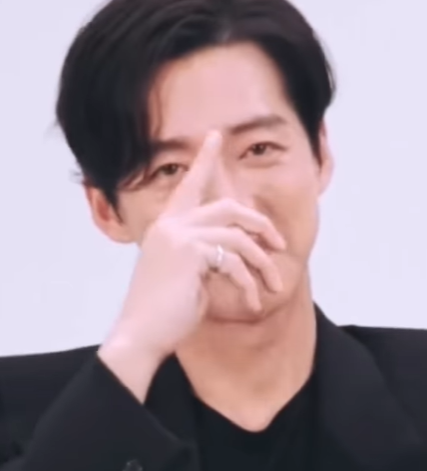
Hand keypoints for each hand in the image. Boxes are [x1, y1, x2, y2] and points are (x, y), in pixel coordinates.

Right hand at [99, 131, 284, 397]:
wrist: (141, 334)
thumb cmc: (164, 312)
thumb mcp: (186, 277)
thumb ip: (205, 257)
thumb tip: (235, 256)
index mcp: (167, 227)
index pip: (189, 186)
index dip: (204, 160)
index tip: (214, 136)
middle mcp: (171, 225)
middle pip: (230, 208)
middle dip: (261, 225)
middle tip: (280, 244)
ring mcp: (180, 236)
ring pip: (239, 238)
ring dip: (263, 264)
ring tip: (273, 285)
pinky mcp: (190, 252)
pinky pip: (235, 262)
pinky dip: (250, 284)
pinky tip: (253, 303)